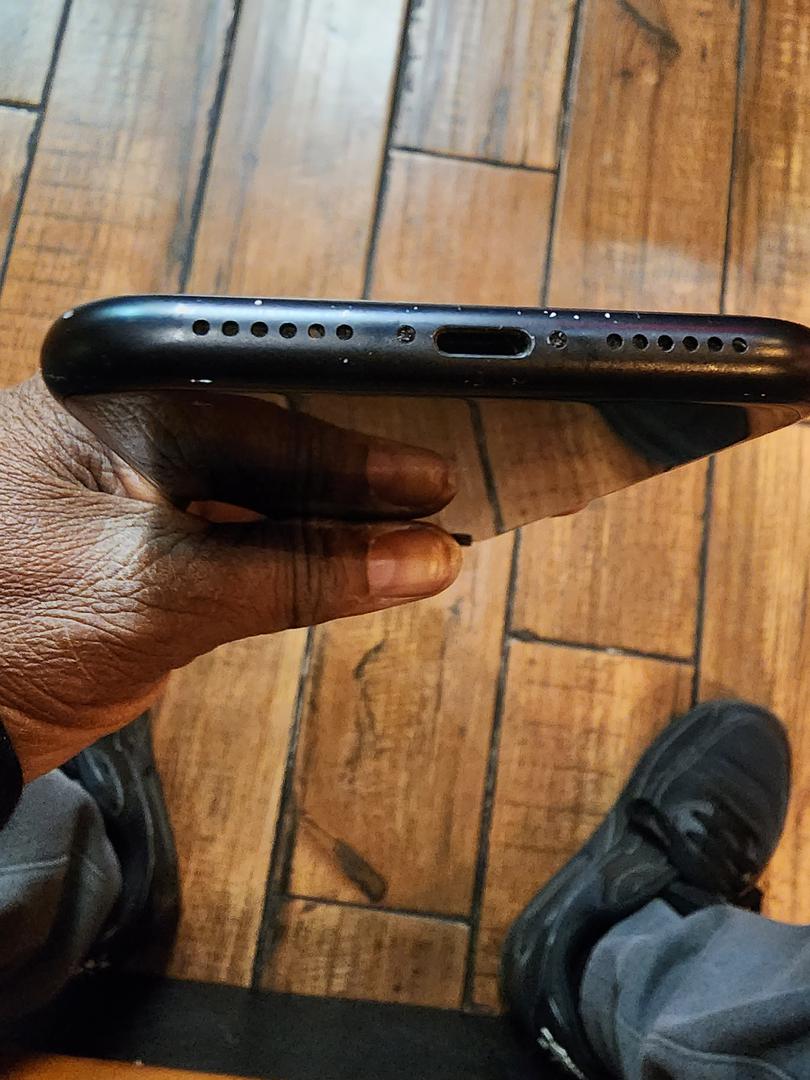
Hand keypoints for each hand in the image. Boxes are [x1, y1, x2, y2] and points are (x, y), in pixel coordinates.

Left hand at [0, 378, 461, 779]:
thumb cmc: (4, 633)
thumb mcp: (162, 591)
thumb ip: (295, 571)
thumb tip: (416, 558)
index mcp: (113, 406)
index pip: (264, 417)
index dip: (357, 455)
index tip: (434, 480)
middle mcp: (127, 436)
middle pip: (272, 452)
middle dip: (355, 492)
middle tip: (440, 513)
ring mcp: (136, 494)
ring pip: (262, 501)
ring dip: (332, 532)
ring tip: (412, 547)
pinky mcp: (146, 551)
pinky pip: (242, 545)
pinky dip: (295, 563)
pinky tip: (348, 572)